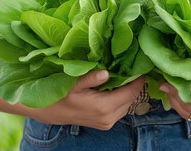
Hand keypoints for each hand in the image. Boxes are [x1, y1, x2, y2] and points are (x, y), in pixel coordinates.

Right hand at [26, 70, 144, 129]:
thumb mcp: (74, 83)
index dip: (138, 80)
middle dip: (134, 84)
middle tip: (132, 68)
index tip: (140, 66)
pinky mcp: (105, 124)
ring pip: (128, 104)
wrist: (50, 112)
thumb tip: (107, 73)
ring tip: (124, 76)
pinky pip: (121, 109)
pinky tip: (115, 87)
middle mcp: (109, 117)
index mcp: (104, 107)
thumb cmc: (61, 95)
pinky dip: (121, 98)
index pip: (131, 92)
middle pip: (132, 98)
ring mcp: (108, 122)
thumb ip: (91, 78)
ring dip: (128, 91)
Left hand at [159, 78, 190, 126]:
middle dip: (174, 94)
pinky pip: (189, 114)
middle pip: (189, 107)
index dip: (182, 90)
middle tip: (164, 80)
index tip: (172, 78)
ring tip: (165, 85)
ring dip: (174, 99)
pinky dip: (178, 103)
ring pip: (186, 112)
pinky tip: (172, 92)